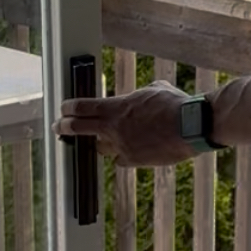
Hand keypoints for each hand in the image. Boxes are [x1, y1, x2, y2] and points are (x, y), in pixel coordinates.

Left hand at [56, 81, 193, 166]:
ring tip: (99, 139)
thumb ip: (139, 95)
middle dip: (66, 127)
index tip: (63, 109)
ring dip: (100, 142)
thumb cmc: (176, 105)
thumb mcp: (155, 89)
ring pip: (101, 147)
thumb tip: (140, 96)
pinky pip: (120, 158)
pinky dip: (121, 154)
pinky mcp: (135, 160)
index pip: (83, 107)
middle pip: (80, 128)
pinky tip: (126, 151)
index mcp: (117, 107)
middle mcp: (114, 128)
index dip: (69, 108)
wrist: (192, 127)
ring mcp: (123, 146)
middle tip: (59, 127)